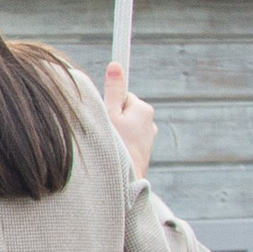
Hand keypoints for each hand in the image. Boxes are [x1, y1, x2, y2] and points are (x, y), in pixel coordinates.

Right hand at [105, 61, 156, 176]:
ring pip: (125, 128)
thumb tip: (116, 66)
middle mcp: (150, 123)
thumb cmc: (115, 148)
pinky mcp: (144, 152)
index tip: (105, 105)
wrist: (124, 184)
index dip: (110, 102)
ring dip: (115, 133)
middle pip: (124, 111)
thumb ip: (113, 90)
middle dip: (112, 119)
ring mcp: (148, 139)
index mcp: (144, 110)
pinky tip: (115, 155)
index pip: (123, 96)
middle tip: (103, 131)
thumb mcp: (109, 115)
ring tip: (109, 146)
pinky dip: (120, 145)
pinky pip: (128, 141)